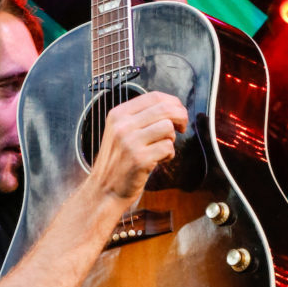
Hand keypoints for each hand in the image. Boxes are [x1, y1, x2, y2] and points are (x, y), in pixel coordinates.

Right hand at [91, 90, 187, 207]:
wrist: (105, 190)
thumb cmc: (118, 161)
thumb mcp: (120, 132)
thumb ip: (141, 117)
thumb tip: (172, 107)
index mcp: (118, 114)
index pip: (153, 96)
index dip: (172, 102)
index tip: (178, 112)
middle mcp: (122, 125)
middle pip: (164, 109)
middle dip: (181, 116)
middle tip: (182, 127)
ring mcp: (130, 142)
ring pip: (168, 127)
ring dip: (171, 139)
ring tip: (162, 148)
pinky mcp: (139, 159)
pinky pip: (168, 148)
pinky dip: (169, 155)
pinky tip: (160, 160)